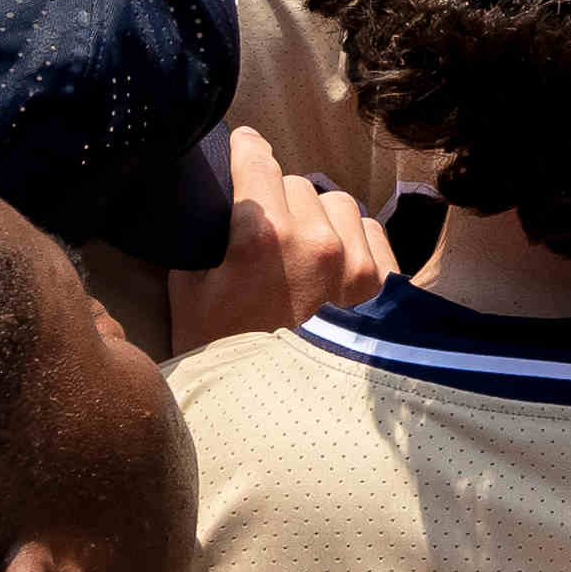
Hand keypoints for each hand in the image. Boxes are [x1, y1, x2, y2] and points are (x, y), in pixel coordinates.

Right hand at [167, 129, 395, 350]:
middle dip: (277, 200)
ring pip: (338, 203)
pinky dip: (353, 241)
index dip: (245, 151)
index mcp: (263, 235)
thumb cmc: (221, 357)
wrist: (269, 420)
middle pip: (295, 183)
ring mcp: (356, 265)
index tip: (243, 151)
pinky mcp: (383, 288)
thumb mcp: (187, 291)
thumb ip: (199, 236)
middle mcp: (316, 241)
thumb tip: (205, 199)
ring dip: (318, 218)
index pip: (258, 157)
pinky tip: (333, 266)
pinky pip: (372, 233)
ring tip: (301, 250)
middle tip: (263, 231)